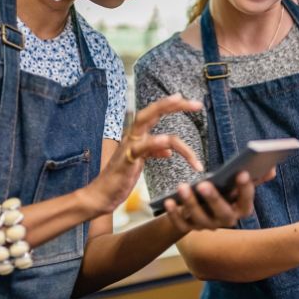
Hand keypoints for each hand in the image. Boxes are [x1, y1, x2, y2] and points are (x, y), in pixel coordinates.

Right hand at [84, 95, 203, 213]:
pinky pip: (141, 148)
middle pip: (152, 112)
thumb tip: (169, 150)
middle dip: (174, 105)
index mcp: (137, 135)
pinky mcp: (126, 159)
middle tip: (196, 104)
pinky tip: (167, 144)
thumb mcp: (141, 162)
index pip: (156, 113)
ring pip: (150, 129)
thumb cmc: (120, 178)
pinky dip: (154, 143)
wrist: (103, 195)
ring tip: (193, 155)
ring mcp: (128, 146)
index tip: (194, 103)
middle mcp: (132, 136)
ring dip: (176, 141)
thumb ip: (153, 152)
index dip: (173, 106)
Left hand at [163, 171, 255, 234]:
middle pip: (223, 213)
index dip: (246, 189)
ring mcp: (208, 225)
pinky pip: (181, 225)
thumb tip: (272, 168)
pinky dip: (174, 215)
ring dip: (190, 203)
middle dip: (214, 199)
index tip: (242, 172)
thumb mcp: (237, 183)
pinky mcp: (190, 226)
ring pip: (200, 219)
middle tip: (204, 184)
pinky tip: (168, 201)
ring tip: (182, 187)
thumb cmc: (224, 190)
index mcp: (241, 209)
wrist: (203, 208)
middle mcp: (226, 220)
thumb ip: (254, 176)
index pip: (247, 202)